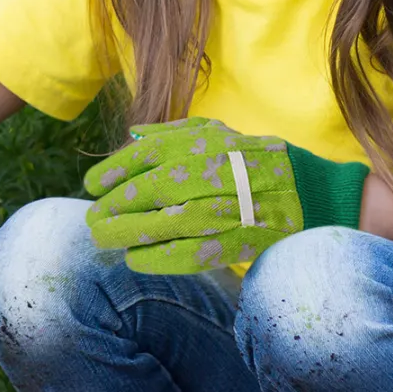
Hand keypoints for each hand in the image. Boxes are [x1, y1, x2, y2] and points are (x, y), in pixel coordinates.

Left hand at [84, 116, 367, 273]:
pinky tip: (134, 259)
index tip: (90, 187)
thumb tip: (131, 135)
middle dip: (109, 209)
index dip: (108, 175)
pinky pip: (183, 255)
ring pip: (156, 226)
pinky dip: (154, 259)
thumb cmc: (248, 157)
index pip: (136, 160)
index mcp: (192, 146)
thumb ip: (169, 133)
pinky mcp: (230, 242)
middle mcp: (200, 175)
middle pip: (140, 195)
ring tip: (104, 239)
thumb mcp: (212, 132)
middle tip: (91, 220)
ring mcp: (216, 210)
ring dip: (123, 235)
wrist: (302, 188)